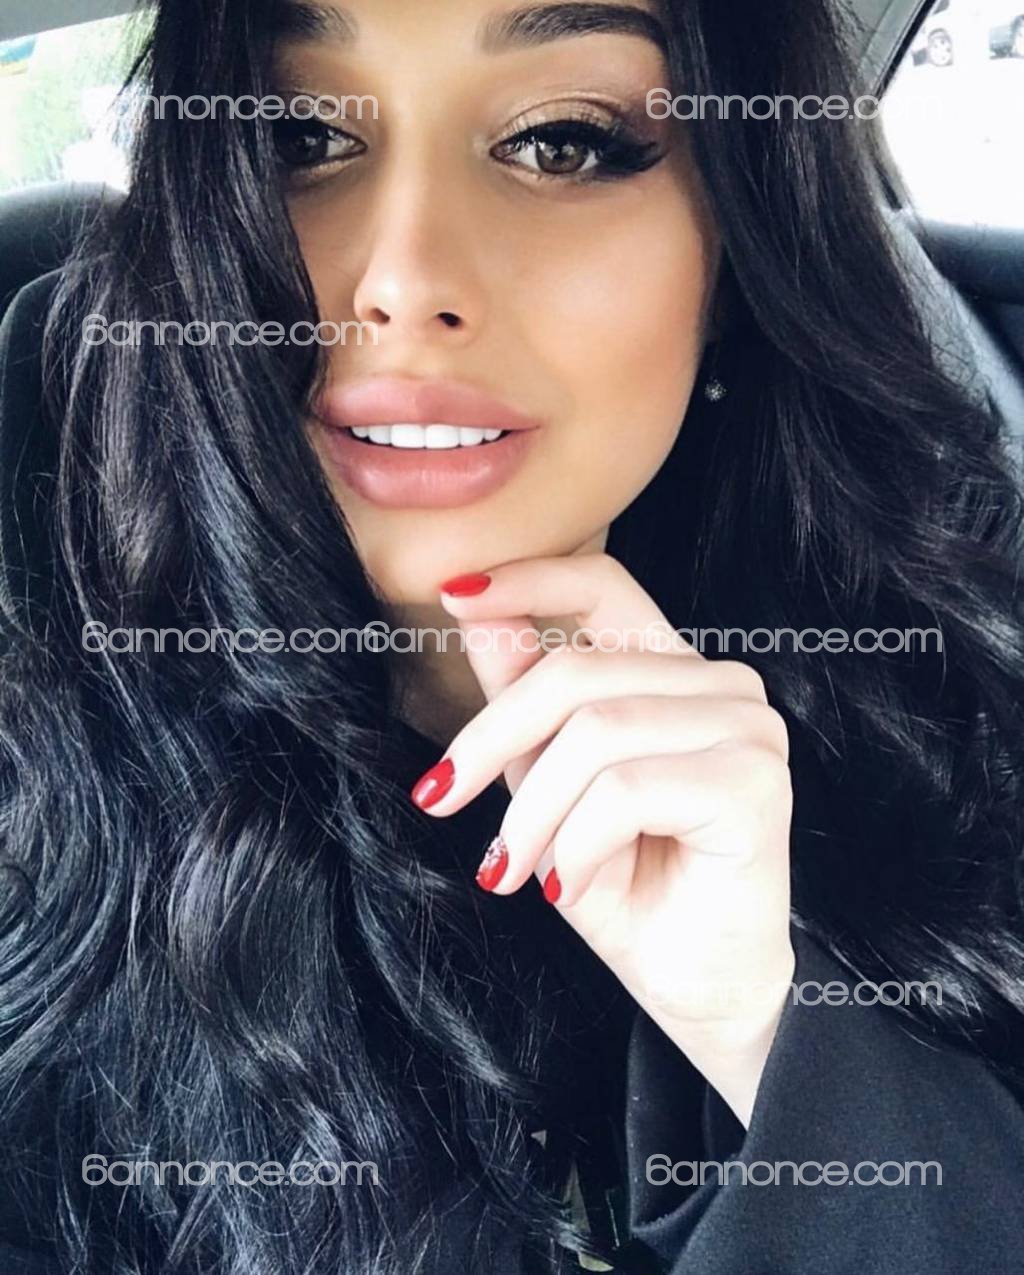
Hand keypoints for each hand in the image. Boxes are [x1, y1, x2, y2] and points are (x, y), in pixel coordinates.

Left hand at [409, 553, 795, 1125]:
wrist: (693, 986)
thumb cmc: (624, 883)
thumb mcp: (548, 780)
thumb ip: (523, 694)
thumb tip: (474, 608)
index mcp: (673, 672)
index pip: (603, 585)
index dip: (528, 579)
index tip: (453, 595)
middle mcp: (721, 685)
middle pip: (575, 671)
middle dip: (490, 740)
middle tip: (441, 798)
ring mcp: (747, 728)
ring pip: (594, 734)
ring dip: (533, 814)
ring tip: (515, 870)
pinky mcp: (754, 781)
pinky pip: (625, 790)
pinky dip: (575, 846)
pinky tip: (567, 889)